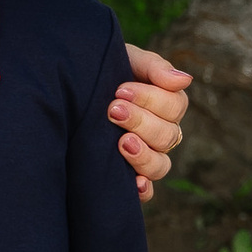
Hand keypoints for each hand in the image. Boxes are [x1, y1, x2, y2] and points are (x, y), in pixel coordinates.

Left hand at [110, 42, 190, 203]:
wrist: (66, 89)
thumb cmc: (102, 71)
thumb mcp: (126, 60)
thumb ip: (154, 67)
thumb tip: (185, 80)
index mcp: (165, 105)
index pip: (174, 106)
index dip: (151, 99)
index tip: (119, 90)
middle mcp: (160, 133)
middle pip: (168, 135)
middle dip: (141, 122)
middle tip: (112, 110)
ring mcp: (146, 157)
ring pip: (161, 165)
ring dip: (144, 155)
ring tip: (122, 143)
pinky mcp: (129, 177)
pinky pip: (146, 190)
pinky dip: (144, 189)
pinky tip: (135, 184)